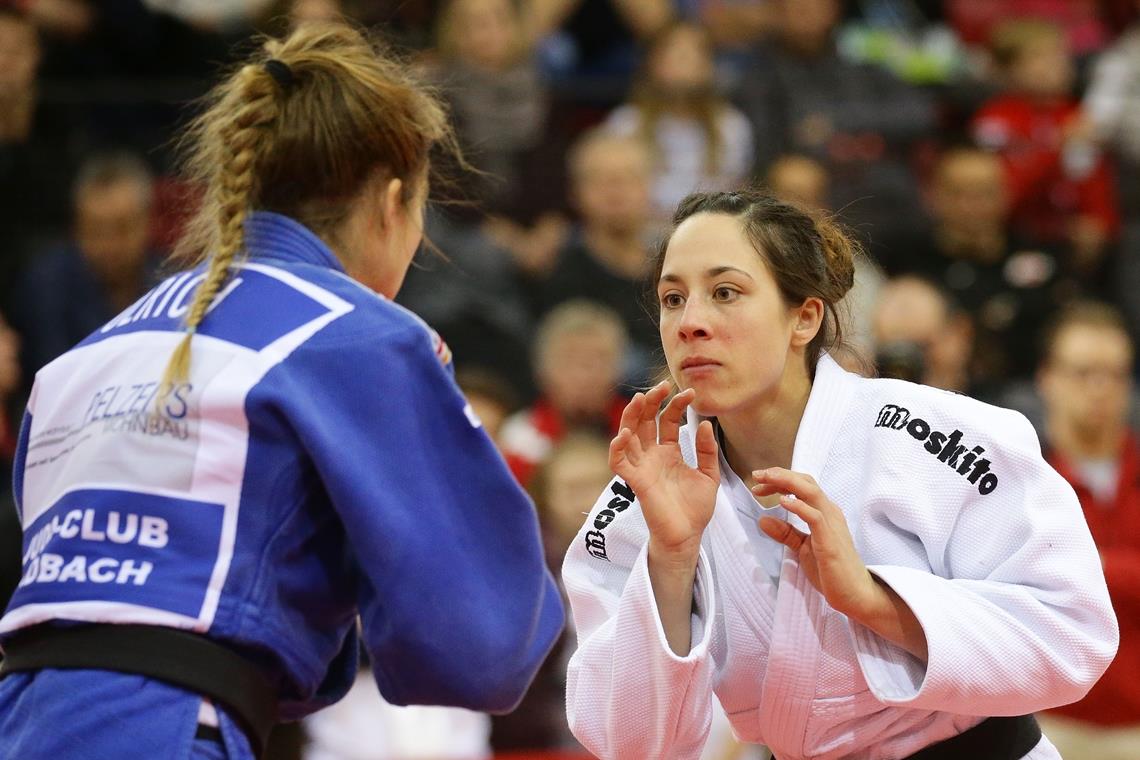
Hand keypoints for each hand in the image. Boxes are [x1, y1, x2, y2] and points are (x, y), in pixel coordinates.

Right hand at [609, 381, 719, 558]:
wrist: (688, 536)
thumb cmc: (695, 509)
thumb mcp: (709, 475)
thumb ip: (706, 451)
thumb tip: (704, 424)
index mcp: (668, 452)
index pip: (667, 421)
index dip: (676, 405)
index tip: (690, 394)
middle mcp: (652, 456)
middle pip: (644, 422)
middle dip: (650, 402)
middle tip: (661, 386)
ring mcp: (642, 467)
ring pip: (628, 435)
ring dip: (631, 416)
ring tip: (640, 398)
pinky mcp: (635, 482)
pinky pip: (620, 462)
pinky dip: (617, 448)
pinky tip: (625, 434)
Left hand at [752, 468, 877, 617]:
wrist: (855, 595)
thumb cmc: (831, 571)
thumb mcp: (803, 548)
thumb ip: (786, 533)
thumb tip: (763, 520)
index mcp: (824, 513)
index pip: (802, 486)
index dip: (780, 480)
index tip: (758, 483)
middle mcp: (830, 513)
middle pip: (806, 483)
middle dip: (780, 475)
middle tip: (757, 476)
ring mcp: (832, 525)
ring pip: (811, 492)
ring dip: (787, 482)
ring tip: (767, 479)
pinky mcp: (830, 540)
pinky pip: (815, 517)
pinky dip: (799, 506)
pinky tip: (783, 501)